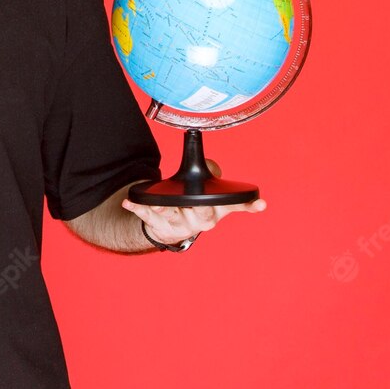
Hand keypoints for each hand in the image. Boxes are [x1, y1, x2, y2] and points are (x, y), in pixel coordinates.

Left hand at [120, 159, 266, 245]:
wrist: (170, 226)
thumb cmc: (193, 204)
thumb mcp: (204, 186)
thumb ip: (209, 170)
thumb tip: (208, 162)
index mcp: (215, 210)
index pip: (235, 207)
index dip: (250, 205)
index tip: (261, 203)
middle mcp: (200, 220)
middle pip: (203, 215)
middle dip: (200, 209)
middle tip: (196, 203)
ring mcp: (179, 223)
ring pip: (173, 215)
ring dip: (167, 210)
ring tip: (161, 206)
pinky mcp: (158, 223)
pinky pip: (146, 215)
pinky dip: (137, 208)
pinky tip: (128, 203)